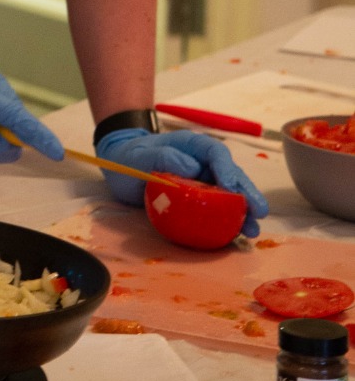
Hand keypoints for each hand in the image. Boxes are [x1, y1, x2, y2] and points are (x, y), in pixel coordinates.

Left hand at [95, 128, 268, 236]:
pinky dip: (228, 220)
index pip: (216, 154)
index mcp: (191, 146)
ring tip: (253, 230)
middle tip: (259, 213)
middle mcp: (202, 162)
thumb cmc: (129, 158)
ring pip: (228, 194)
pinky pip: (216, 207)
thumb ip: (163, 157)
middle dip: (246, 193)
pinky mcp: (197, 198)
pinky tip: (237, 235)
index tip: (232, 188)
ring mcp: (202, 180)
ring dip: (242, 211)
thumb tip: (192, 167)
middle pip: (231, 175)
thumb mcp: (140, 156)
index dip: (227, 169)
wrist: (119, 166)